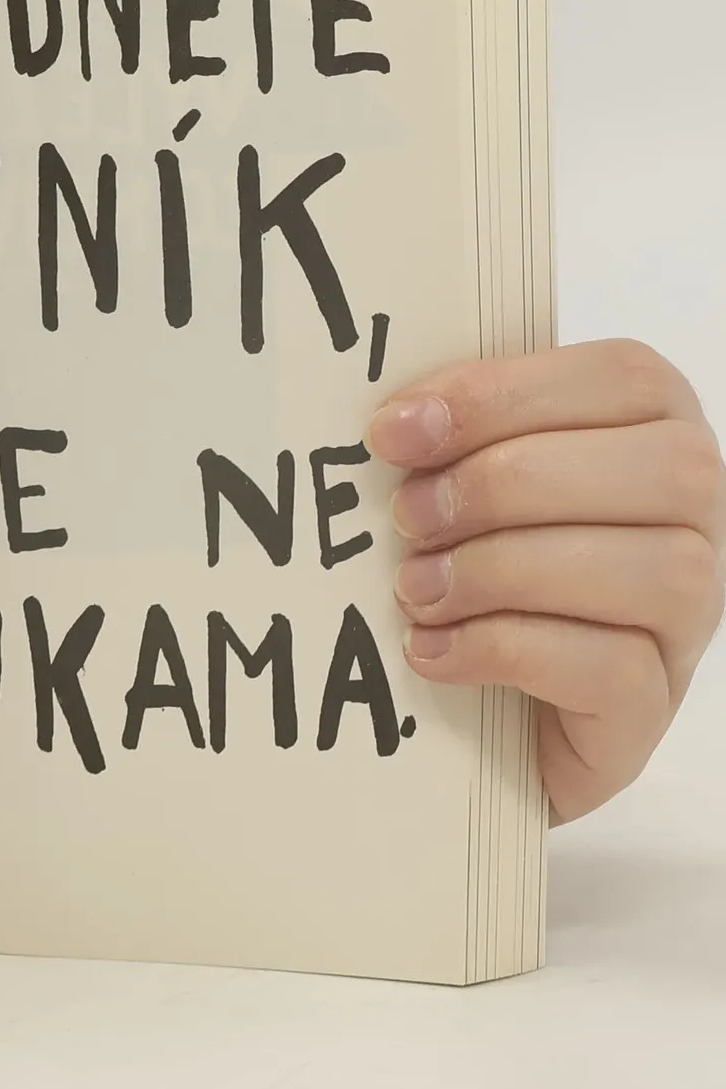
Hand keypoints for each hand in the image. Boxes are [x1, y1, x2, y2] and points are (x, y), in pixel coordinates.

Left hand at [367, 339, 723, 823]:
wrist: (481, 709)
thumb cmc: (473, 564)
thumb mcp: (464, 479)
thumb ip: (453, 435)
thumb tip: (396, 422)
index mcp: (654, 429)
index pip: (621, 378)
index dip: (500, 396)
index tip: (393, 432)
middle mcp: (696, 516)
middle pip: (653, 470)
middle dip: (501, 487)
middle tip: (407, 518)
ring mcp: (690, 613)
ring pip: (648, 570)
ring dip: (501, 572)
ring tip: (414, 590)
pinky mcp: (654, 700)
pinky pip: (612, 668)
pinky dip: (504, 650)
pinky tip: (433, 649)